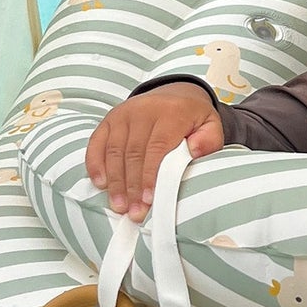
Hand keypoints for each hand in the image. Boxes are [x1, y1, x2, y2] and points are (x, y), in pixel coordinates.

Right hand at [86, 83, 223, 221]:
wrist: (175, 94)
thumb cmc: (192, 118)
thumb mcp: (210, 124)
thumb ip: (209, 139)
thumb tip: (195, 150)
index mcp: (171, 112)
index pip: (157, 147)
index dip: (151, 175)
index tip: (149, 199)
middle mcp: (144, 110)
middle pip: (133, 153)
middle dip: (133, 186)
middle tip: (134, 212)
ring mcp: (124, 114)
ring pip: (114, 151)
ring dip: (115, 182)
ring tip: (119, 206)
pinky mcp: (110, 119)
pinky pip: (97, 142)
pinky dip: (96, 164)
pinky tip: (100, 184)